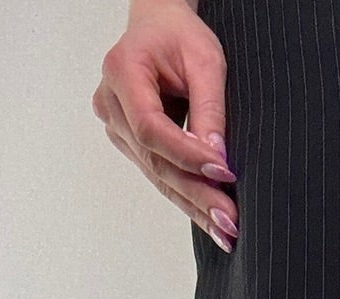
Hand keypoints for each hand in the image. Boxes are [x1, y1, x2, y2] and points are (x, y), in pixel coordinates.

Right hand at [92, 0, 238, 252]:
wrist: (159, 26)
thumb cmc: (179, 35)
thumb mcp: (205, 61)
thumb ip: (210, 109)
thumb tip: (218, 159)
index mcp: (122, 71)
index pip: (151, 127)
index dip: (187, 154)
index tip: (223, 172)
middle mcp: (111, 103)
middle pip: (154, 160)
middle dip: (196, 193)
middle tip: (229, 222)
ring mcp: (117, 126)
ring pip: (157, 174)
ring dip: (194, 204)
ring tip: (225, 231)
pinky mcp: (130, 142)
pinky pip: (159, 173)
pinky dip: (187, 196)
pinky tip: (210, 218)